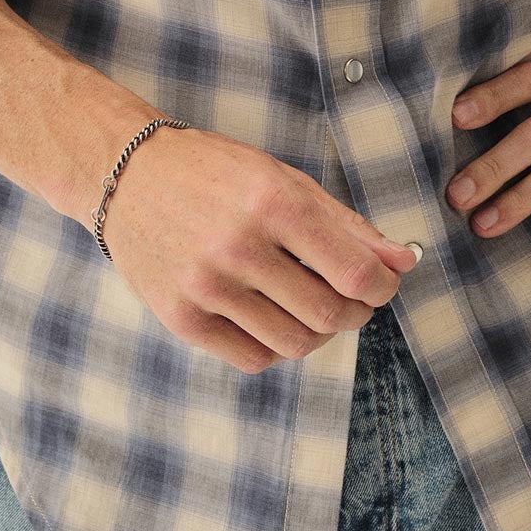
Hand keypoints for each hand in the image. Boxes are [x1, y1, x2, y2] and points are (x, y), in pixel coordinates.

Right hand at [101, 123, 419, 372]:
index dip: (382, 287)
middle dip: (356, 313)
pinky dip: (276, 346)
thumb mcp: (283, 180)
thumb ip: (345, 224)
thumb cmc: (214, 172)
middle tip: (351, 299)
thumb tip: (403, 261)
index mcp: (273, 202)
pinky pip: (253, 358)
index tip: (382, 284)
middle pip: (328, 314)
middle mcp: (239, 246)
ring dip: (318, 332)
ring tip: (312, 307)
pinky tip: (272, 318)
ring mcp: (206, 286)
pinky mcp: (182, 318)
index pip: (354, 272)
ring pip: (295, 342)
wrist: (127, 176)